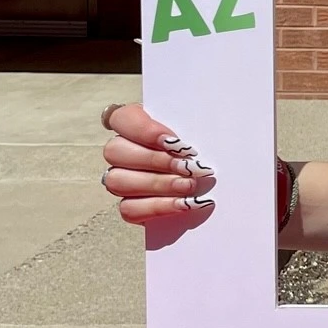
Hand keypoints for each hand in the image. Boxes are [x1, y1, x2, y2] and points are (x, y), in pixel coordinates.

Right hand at [100, 105, 215, 227]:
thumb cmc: (203, 147)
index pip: (121, 118)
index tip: (173, 141)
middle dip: (156, 160)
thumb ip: (188, 127)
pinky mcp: (129, 206)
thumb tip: (189, 143)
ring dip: (158, 184)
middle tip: (188, 166)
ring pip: (118, 181)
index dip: (143, 130)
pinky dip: (159, 207)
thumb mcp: (198, 130)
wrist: (211, 180)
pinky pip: (130, 209)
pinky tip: (183, 204)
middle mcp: (121, 151)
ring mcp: (121, 180)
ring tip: (189, 185)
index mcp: (135, 124)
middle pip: (116, 152)